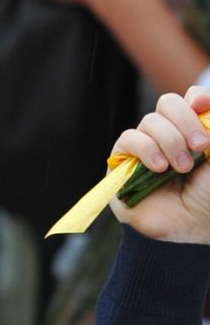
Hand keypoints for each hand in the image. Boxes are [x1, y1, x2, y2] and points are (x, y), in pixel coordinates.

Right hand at [109, 88, 209, 243]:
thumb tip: (204, 104)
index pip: (190, 98)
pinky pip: (130, 138)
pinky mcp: (123, 160)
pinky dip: (147, 150)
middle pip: (168, 102)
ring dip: (169, 142)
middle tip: (201, 147)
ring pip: (150, 121)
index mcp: (193, 130)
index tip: (204, 106)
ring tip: (181, 169)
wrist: (190, 226)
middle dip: (186, 121)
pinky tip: (159, 169)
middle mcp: (169, 134)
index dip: (197, 98)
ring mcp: (145, 145)